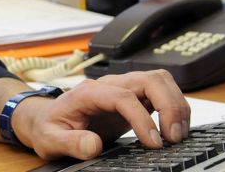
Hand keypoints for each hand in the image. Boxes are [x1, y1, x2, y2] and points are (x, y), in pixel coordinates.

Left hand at [13, 69, 189, 160]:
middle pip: (148, 79)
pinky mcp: (132, 97)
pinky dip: (173, 106)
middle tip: (174, 137)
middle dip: (168, 105)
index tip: (153, 143)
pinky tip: (174, 128)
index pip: (123, 96)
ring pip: (159, 81)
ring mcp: (122, 88)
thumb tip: (92, 145)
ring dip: (175, 104)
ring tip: (178, 134)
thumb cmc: (49, 127)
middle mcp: (109, 85)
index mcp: (89, 93)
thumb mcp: (50, 139)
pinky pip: (160, 91)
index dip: (142, 119)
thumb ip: (70, 142)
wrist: (46, 118)